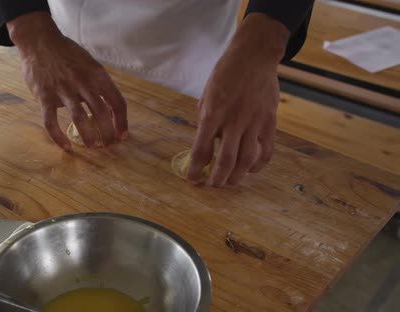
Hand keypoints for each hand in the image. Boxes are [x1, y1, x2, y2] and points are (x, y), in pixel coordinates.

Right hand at [7, 12, 127, 150]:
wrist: (40, 41)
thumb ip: (99, 84)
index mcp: (97, 74)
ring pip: (79, 118)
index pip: (117, 101)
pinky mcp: (44, 96)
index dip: (122, 121)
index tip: (122, 135)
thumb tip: (109, 109)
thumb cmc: (67, 54)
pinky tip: (66, 146)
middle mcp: (83, 82)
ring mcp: (63, 89)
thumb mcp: (90, 64)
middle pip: (101, 112)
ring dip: (88, 136)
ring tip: (92, 146)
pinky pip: (51, 121)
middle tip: (109, 146)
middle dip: (108, 133)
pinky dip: (58, 137)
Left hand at [187, 13, 289, 186]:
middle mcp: (234, 120)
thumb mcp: (207, 95)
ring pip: (246, 160)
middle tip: (212, 185)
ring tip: (229, 182)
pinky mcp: (270, 122)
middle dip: (217, 179)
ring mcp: (254, 122)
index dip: (195, 170)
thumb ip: (206, 121)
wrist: (254, 56)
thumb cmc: (226, 75)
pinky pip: (266, 151)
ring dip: (236, 176)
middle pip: (226, 160)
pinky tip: (249, 169)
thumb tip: (204, 147)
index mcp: (213, 113)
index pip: (201, 150)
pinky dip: (258, 165)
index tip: (192, 180)